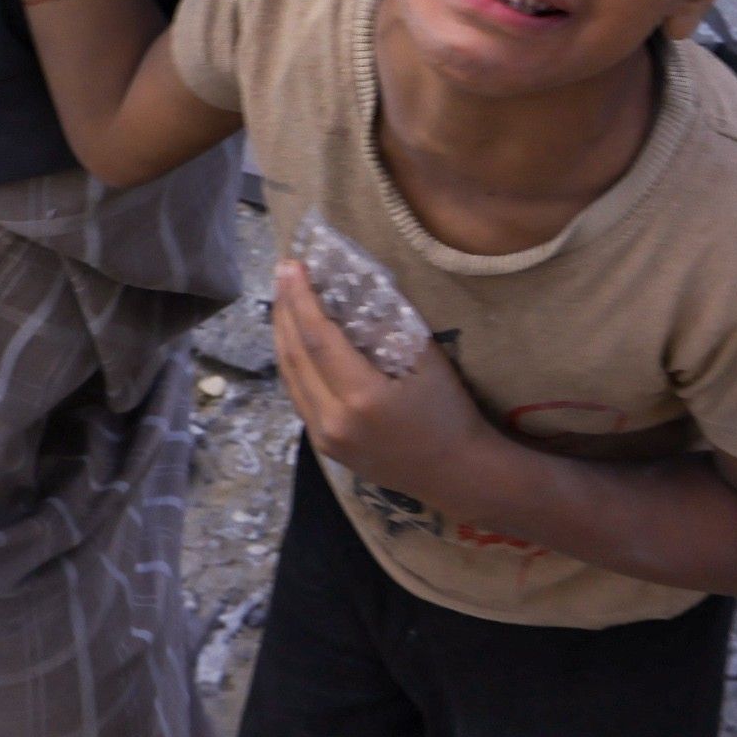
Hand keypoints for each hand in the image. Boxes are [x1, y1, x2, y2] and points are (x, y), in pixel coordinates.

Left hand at [270, 256, 503, 515]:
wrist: (454, 472)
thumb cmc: (448, 412)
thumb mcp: (427, 360)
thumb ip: (390, 324)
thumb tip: (357, 285)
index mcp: (361, 397)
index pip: (317, 337)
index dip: (301, 298)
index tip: (291, 264)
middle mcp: (333, 421)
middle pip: (294, 355)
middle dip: (285, 309)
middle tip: (282, 271)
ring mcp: (324, 438)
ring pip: (289, 377)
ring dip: (282, 334)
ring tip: (283, 298)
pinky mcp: (325, 447)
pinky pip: (299, 397)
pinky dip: (292, 362)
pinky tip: (294, 340)